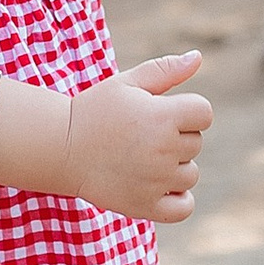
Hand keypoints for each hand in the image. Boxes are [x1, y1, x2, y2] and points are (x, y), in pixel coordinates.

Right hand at [62, 53, 210, 223]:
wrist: (60, 147)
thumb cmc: (95, 110)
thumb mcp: (127, 83)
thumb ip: (165, 70)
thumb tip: (198, 57)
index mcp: (161, 116)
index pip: (204, 113)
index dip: (187, 110)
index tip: (162, 112)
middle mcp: (162, 150)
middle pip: (196, 143)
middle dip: (176, 137)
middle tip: (142, 135)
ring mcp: (154, 181)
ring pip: (190, 174)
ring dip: (174, 167)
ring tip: (142, 159)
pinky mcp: (145, 206)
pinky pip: (184, 207)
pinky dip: (178, 198)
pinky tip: (158, 186)